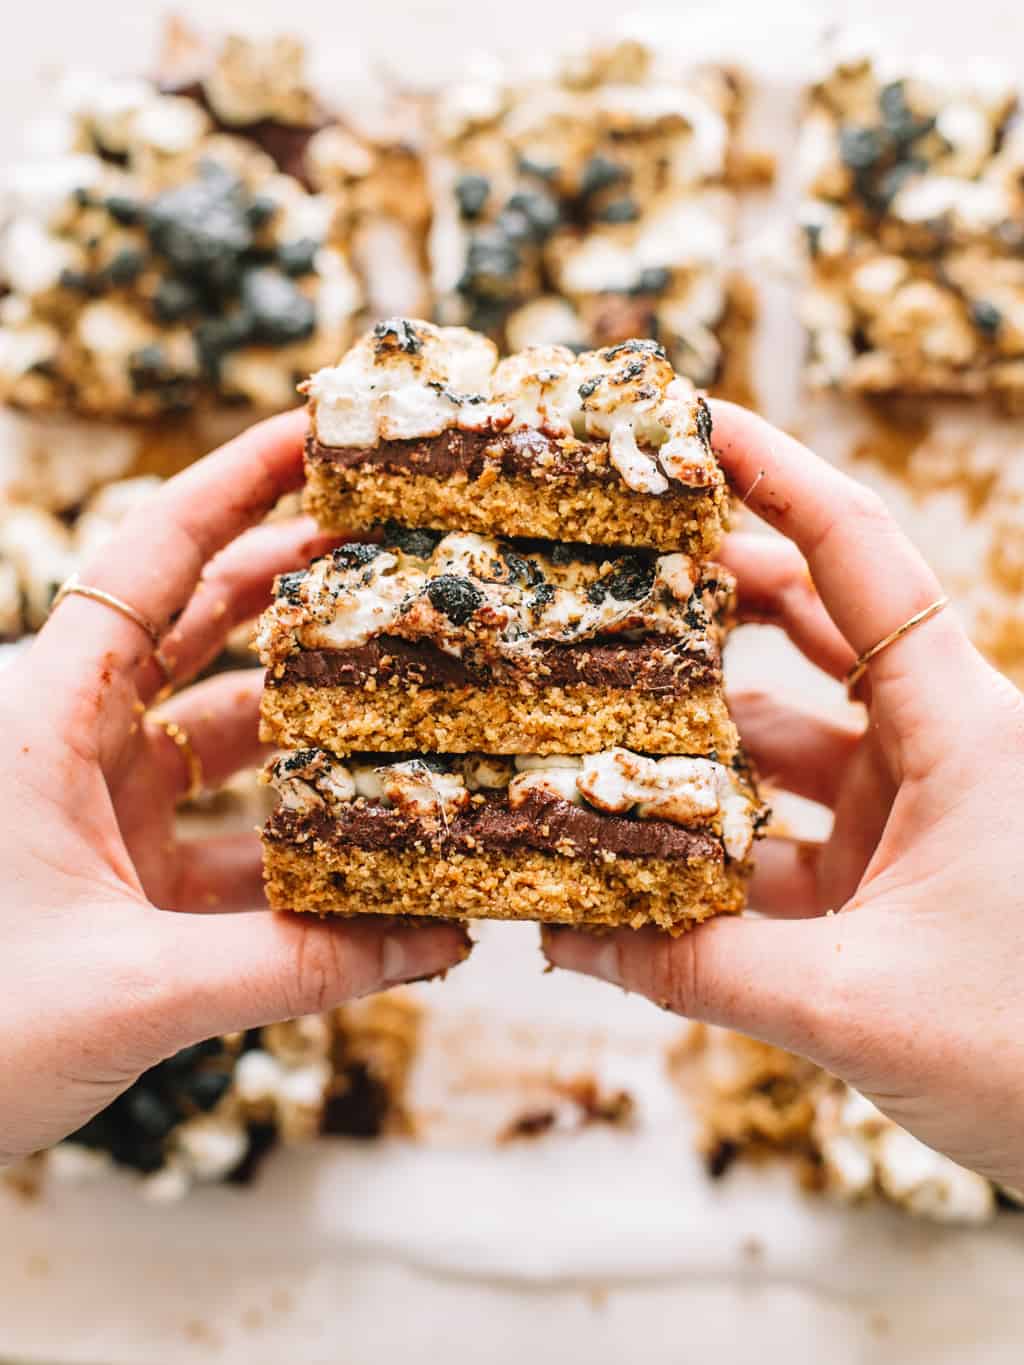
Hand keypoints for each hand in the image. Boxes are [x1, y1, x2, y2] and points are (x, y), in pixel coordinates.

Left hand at [0, 410, 467, 1164]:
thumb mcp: (133, 989)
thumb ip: (294, 966)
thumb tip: (436, 942)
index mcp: (46, 716)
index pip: (152, 559)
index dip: (234, 484)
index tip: (316, 436)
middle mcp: (71, 742)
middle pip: (198, 624)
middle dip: (296, 586)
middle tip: (394, 558)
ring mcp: (94, 808)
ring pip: (219, 734)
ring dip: (309, 726)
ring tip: (408, 704)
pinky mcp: (113, 876)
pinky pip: (221, 838)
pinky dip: (290, 848)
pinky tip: (363, 865)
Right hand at [544, 400, 1023, 1191]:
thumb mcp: (856, 1006)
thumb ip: (702, 970)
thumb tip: (567, 941)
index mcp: (960, 731)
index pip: (861, 561)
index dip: (781, 477)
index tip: (698, 423)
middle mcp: (934, 748)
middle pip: (817, 622)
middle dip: (719, 586)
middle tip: (618, 562)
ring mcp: (905, 811)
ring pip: (784, 730)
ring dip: (698, 723)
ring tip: (597, 698)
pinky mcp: (880, 874)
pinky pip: (776, 828)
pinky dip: (708, 835)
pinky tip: (631, 849)